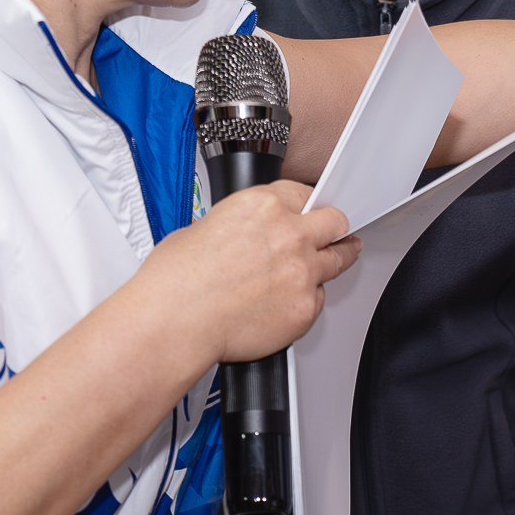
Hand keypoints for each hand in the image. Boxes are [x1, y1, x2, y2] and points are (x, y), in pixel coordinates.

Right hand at [147, 182, 357, 364]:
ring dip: (331, 262)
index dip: (305, 206)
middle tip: (334, 234)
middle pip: (335, 222)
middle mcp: (290, 235)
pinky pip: (319, 300)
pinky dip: (305, 302)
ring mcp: (303, 272)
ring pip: (338, 261)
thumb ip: (241, 227)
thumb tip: (247, 236)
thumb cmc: (178, 280)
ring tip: (323, 267)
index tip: (308, 213)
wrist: (176, 320)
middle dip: (333, 228)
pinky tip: (284, 305)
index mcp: (264, 207)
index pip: (304, 194)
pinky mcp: (306, 307)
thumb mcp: (204, 228)